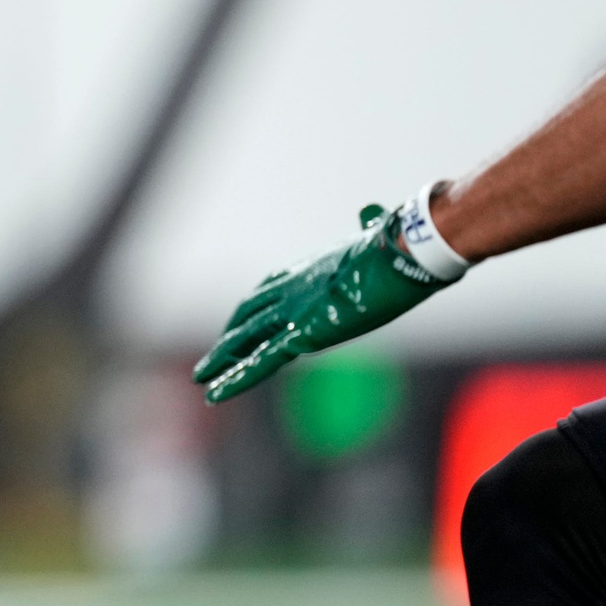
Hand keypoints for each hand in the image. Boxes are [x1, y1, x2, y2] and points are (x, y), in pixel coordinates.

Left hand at [192, 204, 450, 404]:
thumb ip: (368, 229)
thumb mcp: (376, 236)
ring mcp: (293, 311)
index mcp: (308, 271)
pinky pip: (261, 361)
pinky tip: (215, 393)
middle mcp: (292, 289)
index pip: (268, 288)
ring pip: (245, 339)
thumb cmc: (399, 245)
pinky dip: (236, 378)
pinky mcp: (303, 334)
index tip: (242, 317)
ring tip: (201, 377)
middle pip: (249, 314)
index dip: (254, 306)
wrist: (404, 251)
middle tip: (214, 354)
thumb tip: (374, 213)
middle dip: (230, 335)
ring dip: (222, 359)